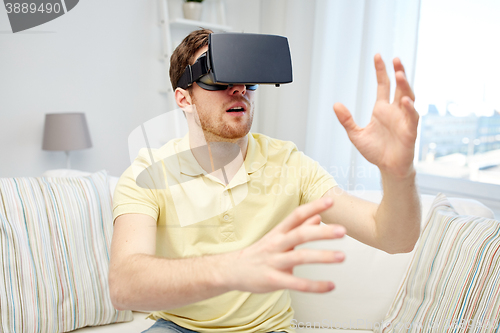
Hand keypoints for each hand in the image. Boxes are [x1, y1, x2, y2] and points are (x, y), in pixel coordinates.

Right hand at [227, 197, 345, 292]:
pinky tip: (330, 286)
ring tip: (342, 256)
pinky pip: (296, 283)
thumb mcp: (278, 237)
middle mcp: (276, 244)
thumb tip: (318, 217)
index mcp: (279, 232)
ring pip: (300, 257)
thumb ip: (299, 227)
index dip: (313, 207)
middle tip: (342, 230)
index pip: (297, 215)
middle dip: (322, 232)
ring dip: (322, 257)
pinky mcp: (274, 280)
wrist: (233, 270)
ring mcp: (274, 262)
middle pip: (300, 234)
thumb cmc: (260, 252)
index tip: (331, 201)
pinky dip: (315, 285)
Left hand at [333, 54, 418, 177]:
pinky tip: (404, 101)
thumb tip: (335, 104)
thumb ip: (347, 120)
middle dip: (398, 72)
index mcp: (382, 109)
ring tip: (400, 74)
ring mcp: (404, 119)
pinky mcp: (410, 131)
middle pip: (399, 87)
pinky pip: (412, 117)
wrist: (388, 168)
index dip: (381, 71)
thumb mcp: (356, 134)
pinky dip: (409, 109)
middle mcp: (395, 111)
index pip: (383, 85)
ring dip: (405, 86)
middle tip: (396, 59)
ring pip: (408, 98)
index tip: (378, 56)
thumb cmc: (375, 151)